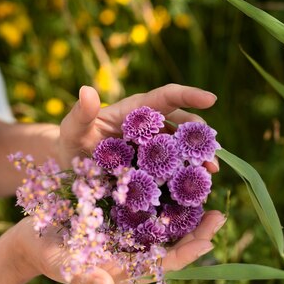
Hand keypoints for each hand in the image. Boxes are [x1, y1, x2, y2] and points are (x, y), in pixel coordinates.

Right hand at [14, 210, 226, 283]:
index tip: (209, 240)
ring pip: (162, 223)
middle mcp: (131, 249)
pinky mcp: (117, 213)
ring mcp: (125, 231)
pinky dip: (160, 193)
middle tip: (219, 213)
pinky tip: (171, 175)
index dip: (187, 252)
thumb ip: (83, 276)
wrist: (31, 239)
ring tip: (204, 190)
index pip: (163, 262)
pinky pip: (144, 206)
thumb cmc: (46, 256)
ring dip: (183, 210)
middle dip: (197, 231)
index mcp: (125, 267)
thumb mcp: (61, 266)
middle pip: (171, 243)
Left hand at [58, 84, 218, 170]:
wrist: (71, 165)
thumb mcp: (73, 128)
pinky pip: (173, 171)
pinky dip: (185, 179)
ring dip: (198, 161)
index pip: (167, 97)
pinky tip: (193, 193)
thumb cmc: (72, 140)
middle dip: (200, 139)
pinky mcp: (152, 169)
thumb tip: (87, 90)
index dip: (189, 95)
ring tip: (208, 178)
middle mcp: (151, 127)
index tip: (211, 99)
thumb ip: (81, 113)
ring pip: (183, 150)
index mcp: (137, 110)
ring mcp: (153, 149)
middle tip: (212, 159)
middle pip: (183, 126)